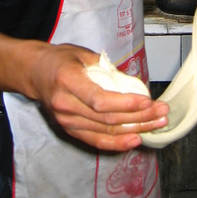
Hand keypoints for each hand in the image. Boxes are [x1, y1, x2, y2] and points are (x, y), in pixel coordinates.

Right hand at [31, 43, 168, 150]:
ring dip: (135, 129)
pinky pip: (97, 141)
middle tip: (162, 112)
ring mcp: (67, 122)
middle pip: (107, 119)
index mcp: (68, 81)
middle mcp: (66, 106)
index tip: (147, 101)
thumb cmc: (60, 59)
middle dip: (139, 117)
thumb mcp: (82, 54)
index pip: (100, 100)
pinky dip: (118, 143)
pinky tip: (136, 139)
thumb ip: (106, 69)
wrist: (34, 73)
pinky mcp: (70, 131)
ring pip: (106, 132)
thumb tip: (133, 84)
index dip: (125, 104)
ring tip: (157, 123)